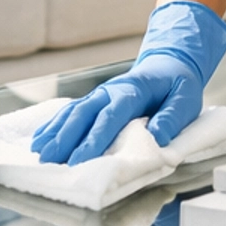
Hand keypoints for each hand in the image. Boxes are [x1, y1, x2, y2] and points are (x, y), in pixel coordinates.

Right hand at [32, 0, 225, 164]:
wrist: (170, 64)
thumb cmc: (178, 86)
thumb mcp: (185, 99)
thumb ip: (171, 117)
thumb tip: (156, 136)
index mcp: (133, 91)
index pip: (110, 117)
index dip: (94, 139)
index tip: (79, 160)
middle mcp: (110, 91)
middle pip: (83, 115)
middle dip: (65, 139)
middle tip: (49, 161)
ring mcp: (100, 95)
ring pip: (73, 113)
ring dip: (55, 133)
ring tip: (39, 154)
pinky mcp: (95, 101)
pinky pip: (71, 112)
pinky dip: (54, 125)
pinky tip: (40, 139)